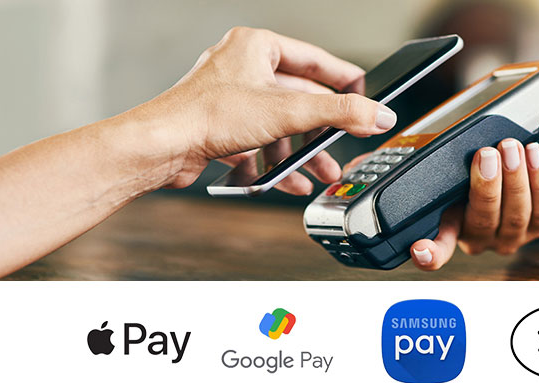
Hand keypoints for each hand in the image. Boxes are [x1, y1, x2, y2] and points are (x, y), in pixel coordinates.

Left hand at [144, 27, 396, 191]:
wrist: (161, 148)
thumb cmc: (204, 115)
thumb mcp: (287, 111)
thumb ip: (339, 113)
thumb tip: (377, 114)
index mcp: (257, 47)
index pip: (316, 59)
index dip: (344, 80)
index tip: (365, 95)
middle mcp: (243, 68)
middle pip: (298, 98)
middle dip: (322, 130)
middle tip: (345, 144)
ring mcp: (231, 98)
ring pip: (280, 124)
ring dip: (301, 152)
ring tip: (319, 172)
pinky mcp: (222, 126)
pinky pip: (261, 142)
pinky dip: (277, 161)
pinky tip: (289, 181)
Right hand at [410, 138, 538, 270]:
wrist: (529, 184)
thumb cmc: (486, 176)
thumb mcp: (462, 177)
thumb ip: (456, 173)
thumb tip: (452, 144)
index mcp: (455, 228)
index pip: (440, 247)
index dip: (429, 253)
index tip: (419, 248)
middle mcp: (482, 238)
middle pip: (483, 219)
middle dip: (486, 185)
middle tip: (486, 155)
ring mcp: (512, 237)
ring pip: (515, 213)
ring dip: (515, 178)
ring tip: (511, 148)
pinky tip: (535, 154)